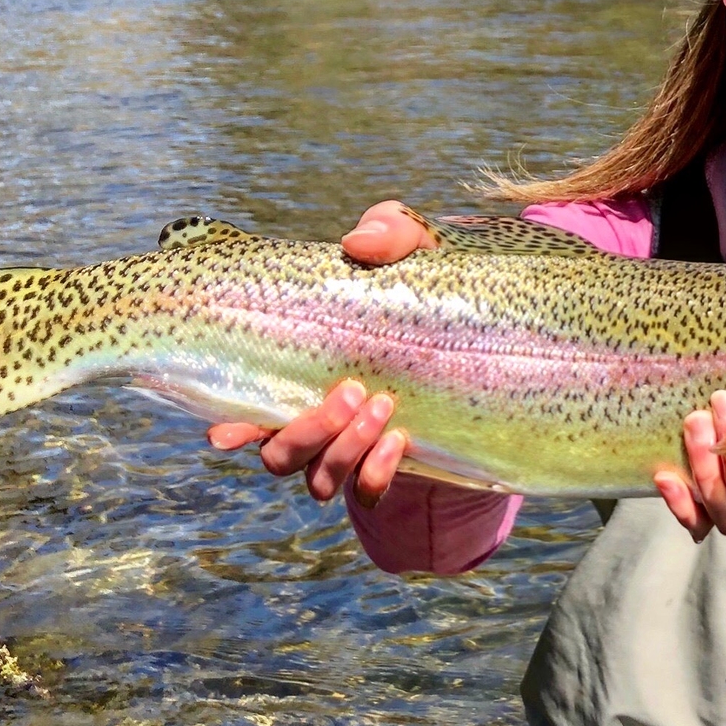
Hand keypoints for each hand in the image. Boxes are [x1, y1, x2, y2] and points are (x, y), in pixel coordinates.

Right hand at [206, 201, 429, 506]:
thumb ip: (390, 231)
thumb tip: (357, 244)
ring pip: (317, 479)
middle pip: (278, 455)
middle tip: (352, 389)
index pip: (247, 408)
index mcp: (303, 371)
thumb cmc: (433, 285)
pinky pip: (368, 494)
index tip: (227, 431)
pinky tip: (399, 442)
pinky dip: (375, 475)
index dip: (231, 426)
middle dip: (306, 431)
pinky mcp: (393, 467)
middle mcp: (318, 418)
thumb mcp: (420, 250)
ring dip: (342, 451)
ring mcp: (354, 447)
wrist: (499, 337)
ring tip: (383, 408)